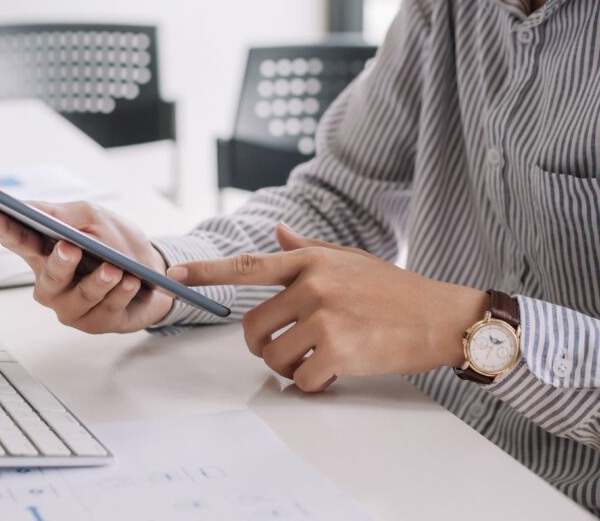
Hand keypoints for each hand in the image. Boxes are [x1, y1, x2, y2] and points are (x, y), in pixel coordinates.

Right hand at [0, 201, 173, 332]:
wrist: (152, 270)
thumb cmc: (115, 243)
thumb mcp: (92, 217)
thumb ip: (63, 214)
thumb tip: (31, 208)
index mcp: (44, 252)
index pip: (17, 239)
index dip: (1, 227)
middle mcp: (52, 283)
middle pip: (49, 276)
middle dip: (59, 263)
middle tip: (69, 248)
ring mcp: (71, 306)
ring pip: (80, 297)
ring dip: (99, 281)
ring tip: (115, 269)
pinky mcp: (95, 323)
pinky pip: (106, 309)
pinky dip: (120, 293)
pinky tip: (130, 281)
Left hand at [168, 223, 487, 391]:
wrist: (444, 316)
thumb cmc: (395, 290)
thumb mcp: (351, 260)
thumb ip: (309, 251)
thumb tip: (279, 234)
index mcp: (310, 262)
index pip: (248, 266)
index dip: (207, 272)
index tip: (174, 274)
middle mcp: (312, 284)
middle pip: (252, 326)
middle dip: (262, 346)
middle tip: (288, 350)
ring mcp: (325, 316)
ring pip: (273, 356)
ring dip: (289, 367)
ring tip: (317, 359)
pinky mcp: (339, 349)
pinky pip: (301, 378)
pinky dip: (312, 384)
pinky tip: (334, 373)